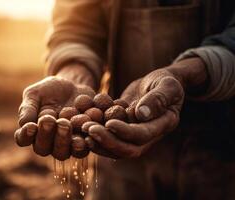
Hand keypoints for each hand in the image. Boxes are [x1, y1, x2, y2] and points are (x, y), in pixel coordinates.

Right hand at [14, 64, 95, 159]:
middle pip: (44, 149)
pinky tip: (85, 125)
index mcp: (31, 132)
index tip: (30, 126)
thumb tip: (24, 124)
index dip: (25, 135)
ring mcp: (66, 145)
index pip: (23, 139)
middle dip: (47, 135)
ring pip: (63, 153)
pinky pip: (86, 146)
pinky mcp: (84, 141)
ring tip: (66, 123)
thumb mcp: (34, 94)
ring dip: (64, 140)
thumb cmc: (48, 90)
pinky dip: (85, 136)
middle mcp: (47, 143)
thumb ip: (28, 108)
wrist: (73, 85)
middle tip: (51, 120)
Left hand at [84, 57, 206, 158]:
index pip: (142, 135)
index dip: (125, 131)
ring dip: (98, 141)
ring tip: (82, 129)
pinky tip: (81, 125)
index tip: (109, 123)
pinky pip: (109, 137)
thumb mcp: (167, 85)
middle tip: (88, 129)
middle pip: (127, 149)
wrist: (157, 83)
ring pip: (115, 148)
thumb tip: (140, 114)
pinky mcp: (122, 130)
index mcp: (162, 126)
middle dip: (107, 141)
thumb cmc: (165, 81)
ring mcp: (134, 136)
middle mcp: (148, 136)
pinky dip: (95, 134)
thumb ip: (158, 98)